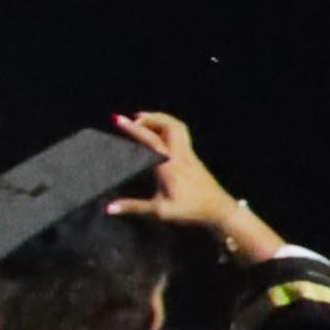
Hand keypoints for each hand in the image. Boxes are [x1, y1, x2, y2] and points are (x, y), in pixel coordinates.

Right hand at [100, 111, 283, 256]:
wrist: (221, 210)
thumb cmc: (191, 210)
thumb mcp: (161, 211)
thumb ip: (134, 207)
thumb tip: (109, 208)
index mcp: (170, 165)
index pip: (150, 140)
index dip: (133, 128)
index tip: (118, 119)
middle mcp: (181, 155)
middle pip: (169, 125)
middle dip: (150, 117)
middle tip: (133, 119)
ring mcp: (189, 155)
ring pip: (178, 127)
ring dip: (161, 120)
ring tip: (144, 121)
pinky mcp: (193, 158)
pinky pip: (181, 135)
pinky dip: (168, 128)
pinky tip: (158, 134)